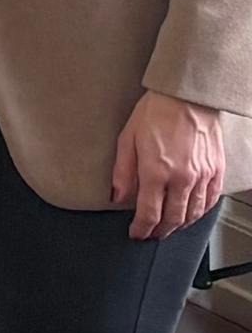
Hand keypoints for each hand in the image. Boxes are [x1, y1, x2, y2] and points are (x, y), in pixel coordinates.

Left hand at [112, 91, 230, 240]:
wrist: (186, 97)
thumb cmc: (155, 113)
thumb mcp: (127, 140)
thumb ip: (122, 172)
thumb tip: (116, 196)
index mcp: (156, 171)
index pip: (149, 213)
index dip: (142, 228)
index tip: (136, 234)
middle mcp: (182, 178)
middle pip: (172, 218)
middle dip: (160, 232)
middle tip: (152, 235)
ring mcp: (202, 175)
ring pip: (193, 213)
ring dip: (180, 225)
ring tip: (169, 228)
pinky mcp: (216, 170)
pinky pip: (210, 200)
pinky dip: (200, 212)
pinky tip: (192, 214)